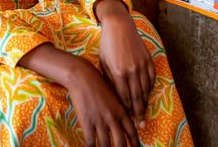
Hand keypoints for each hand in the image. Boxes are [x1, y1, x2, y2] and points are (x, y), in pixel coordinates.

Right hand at [17, 44, 137, 145]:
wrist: (83, 77)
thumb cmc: (98, 84)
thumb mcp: (114, 96)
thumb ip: (120, 109)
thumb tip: (126, 120)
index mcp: (121, 110)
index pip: (132, 131)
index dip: (135, 143)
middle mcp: (113, 117)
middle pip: (120, 142)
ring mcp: (100, 120)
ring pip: (105, 144)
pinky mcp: (87, 122)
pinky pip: (91, 141)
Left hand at [96, 0, 155, 126]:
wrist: (118, 25)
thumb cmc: (107, 45)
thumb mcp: (104, 63)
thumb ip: (110, 80)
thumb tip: (115, 96)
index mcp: (118, 72)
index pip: (124, 97)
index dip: (126, 110)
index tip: (128, 119)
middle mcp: (131, 70)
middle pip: (136, 97)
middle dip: (138, 113)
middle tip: (140, 125)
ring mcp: (141, 65)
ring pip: (145, 89)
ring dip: (144, 103)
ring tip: (144, 113)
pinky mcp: (148, 59)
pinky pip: (151, 78)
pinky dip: (150, 88)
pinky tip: (147, 95)